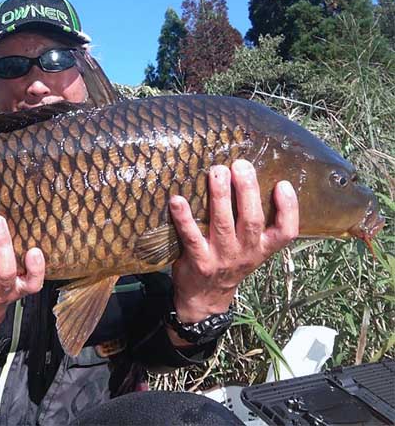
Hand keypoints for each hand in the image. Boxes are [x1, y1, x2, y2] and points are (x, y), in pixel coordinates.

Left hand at [167, 160, 298, 343]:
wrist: (204, 300)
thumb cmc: (227, 264)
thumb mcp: (249, 250)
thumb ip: (252, 223)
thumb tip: (247, 179)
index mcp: (262, 249)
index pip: (286, 232)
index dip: (288, 209)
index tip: (284, 184)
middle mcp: (245, 253)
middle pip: (252, 220)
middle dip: (247, 190)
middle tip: (241, 165)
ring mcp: (222, 258)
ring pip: (223, 224)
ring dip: (220, 196)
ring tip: (217, 172)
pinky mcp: (198, 262)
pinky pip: (191, 237)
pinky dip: (184, 218)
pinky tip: (177, 200)